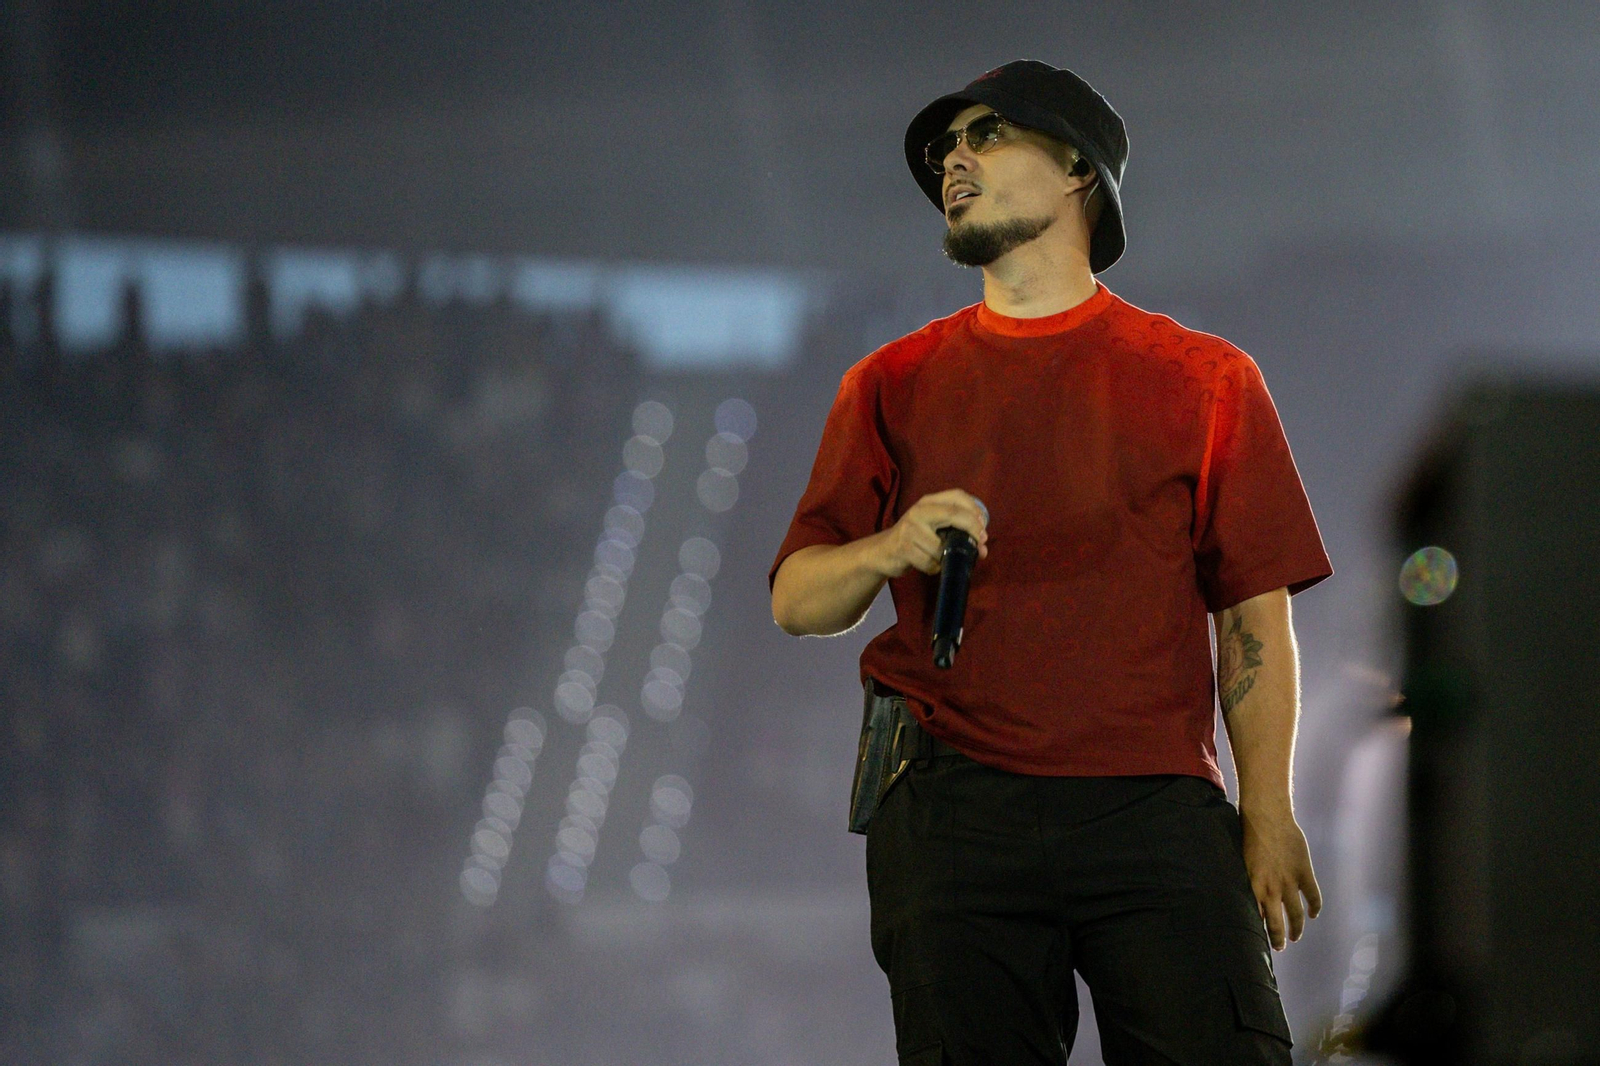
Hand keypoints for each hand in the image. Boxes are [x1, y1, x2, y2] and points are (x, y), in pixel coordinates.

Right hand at [875, 489, 987, 577]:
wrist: (883, 551)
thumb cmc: (915, 538)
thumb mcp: (933, 525)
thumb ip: (956, 529)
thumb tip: (983, 546)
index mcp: (928, 502)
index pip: (957, 496)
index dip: (974, 510)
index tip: (983, 527)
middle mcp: (919, 511)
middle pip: (953, 513)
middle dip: (972, 529)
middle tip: (980, 543)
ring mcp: (910, 529)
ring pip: (943, 546)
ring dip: (949, 557)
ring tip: (944, 559)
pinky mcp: (904, 548)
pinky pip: (931, 562)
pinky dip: (936, 567)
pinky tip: (930, 565)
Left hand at [1238, 803, 1322, 950]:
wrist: (1265, 816)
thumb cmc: (1248, 836)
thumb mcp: (1240, 863)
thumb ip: (1246, 881)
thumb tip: (1241, 896)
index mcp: (1252, 887)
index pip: (1255, 919)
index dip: (1258, 933)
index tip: (1256, 943)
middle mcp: (1270, 889)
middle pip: (1275, 924)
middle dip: (1277, 939)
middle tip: (1278, 948)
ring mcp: (1289, 882)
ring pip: (1295, 915)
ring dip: (1296, 929)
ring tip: (1295, 937)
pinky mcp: (1304, 873)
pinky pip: (1313, 897)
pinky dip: (1315, 908)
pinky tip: (1313, 915)